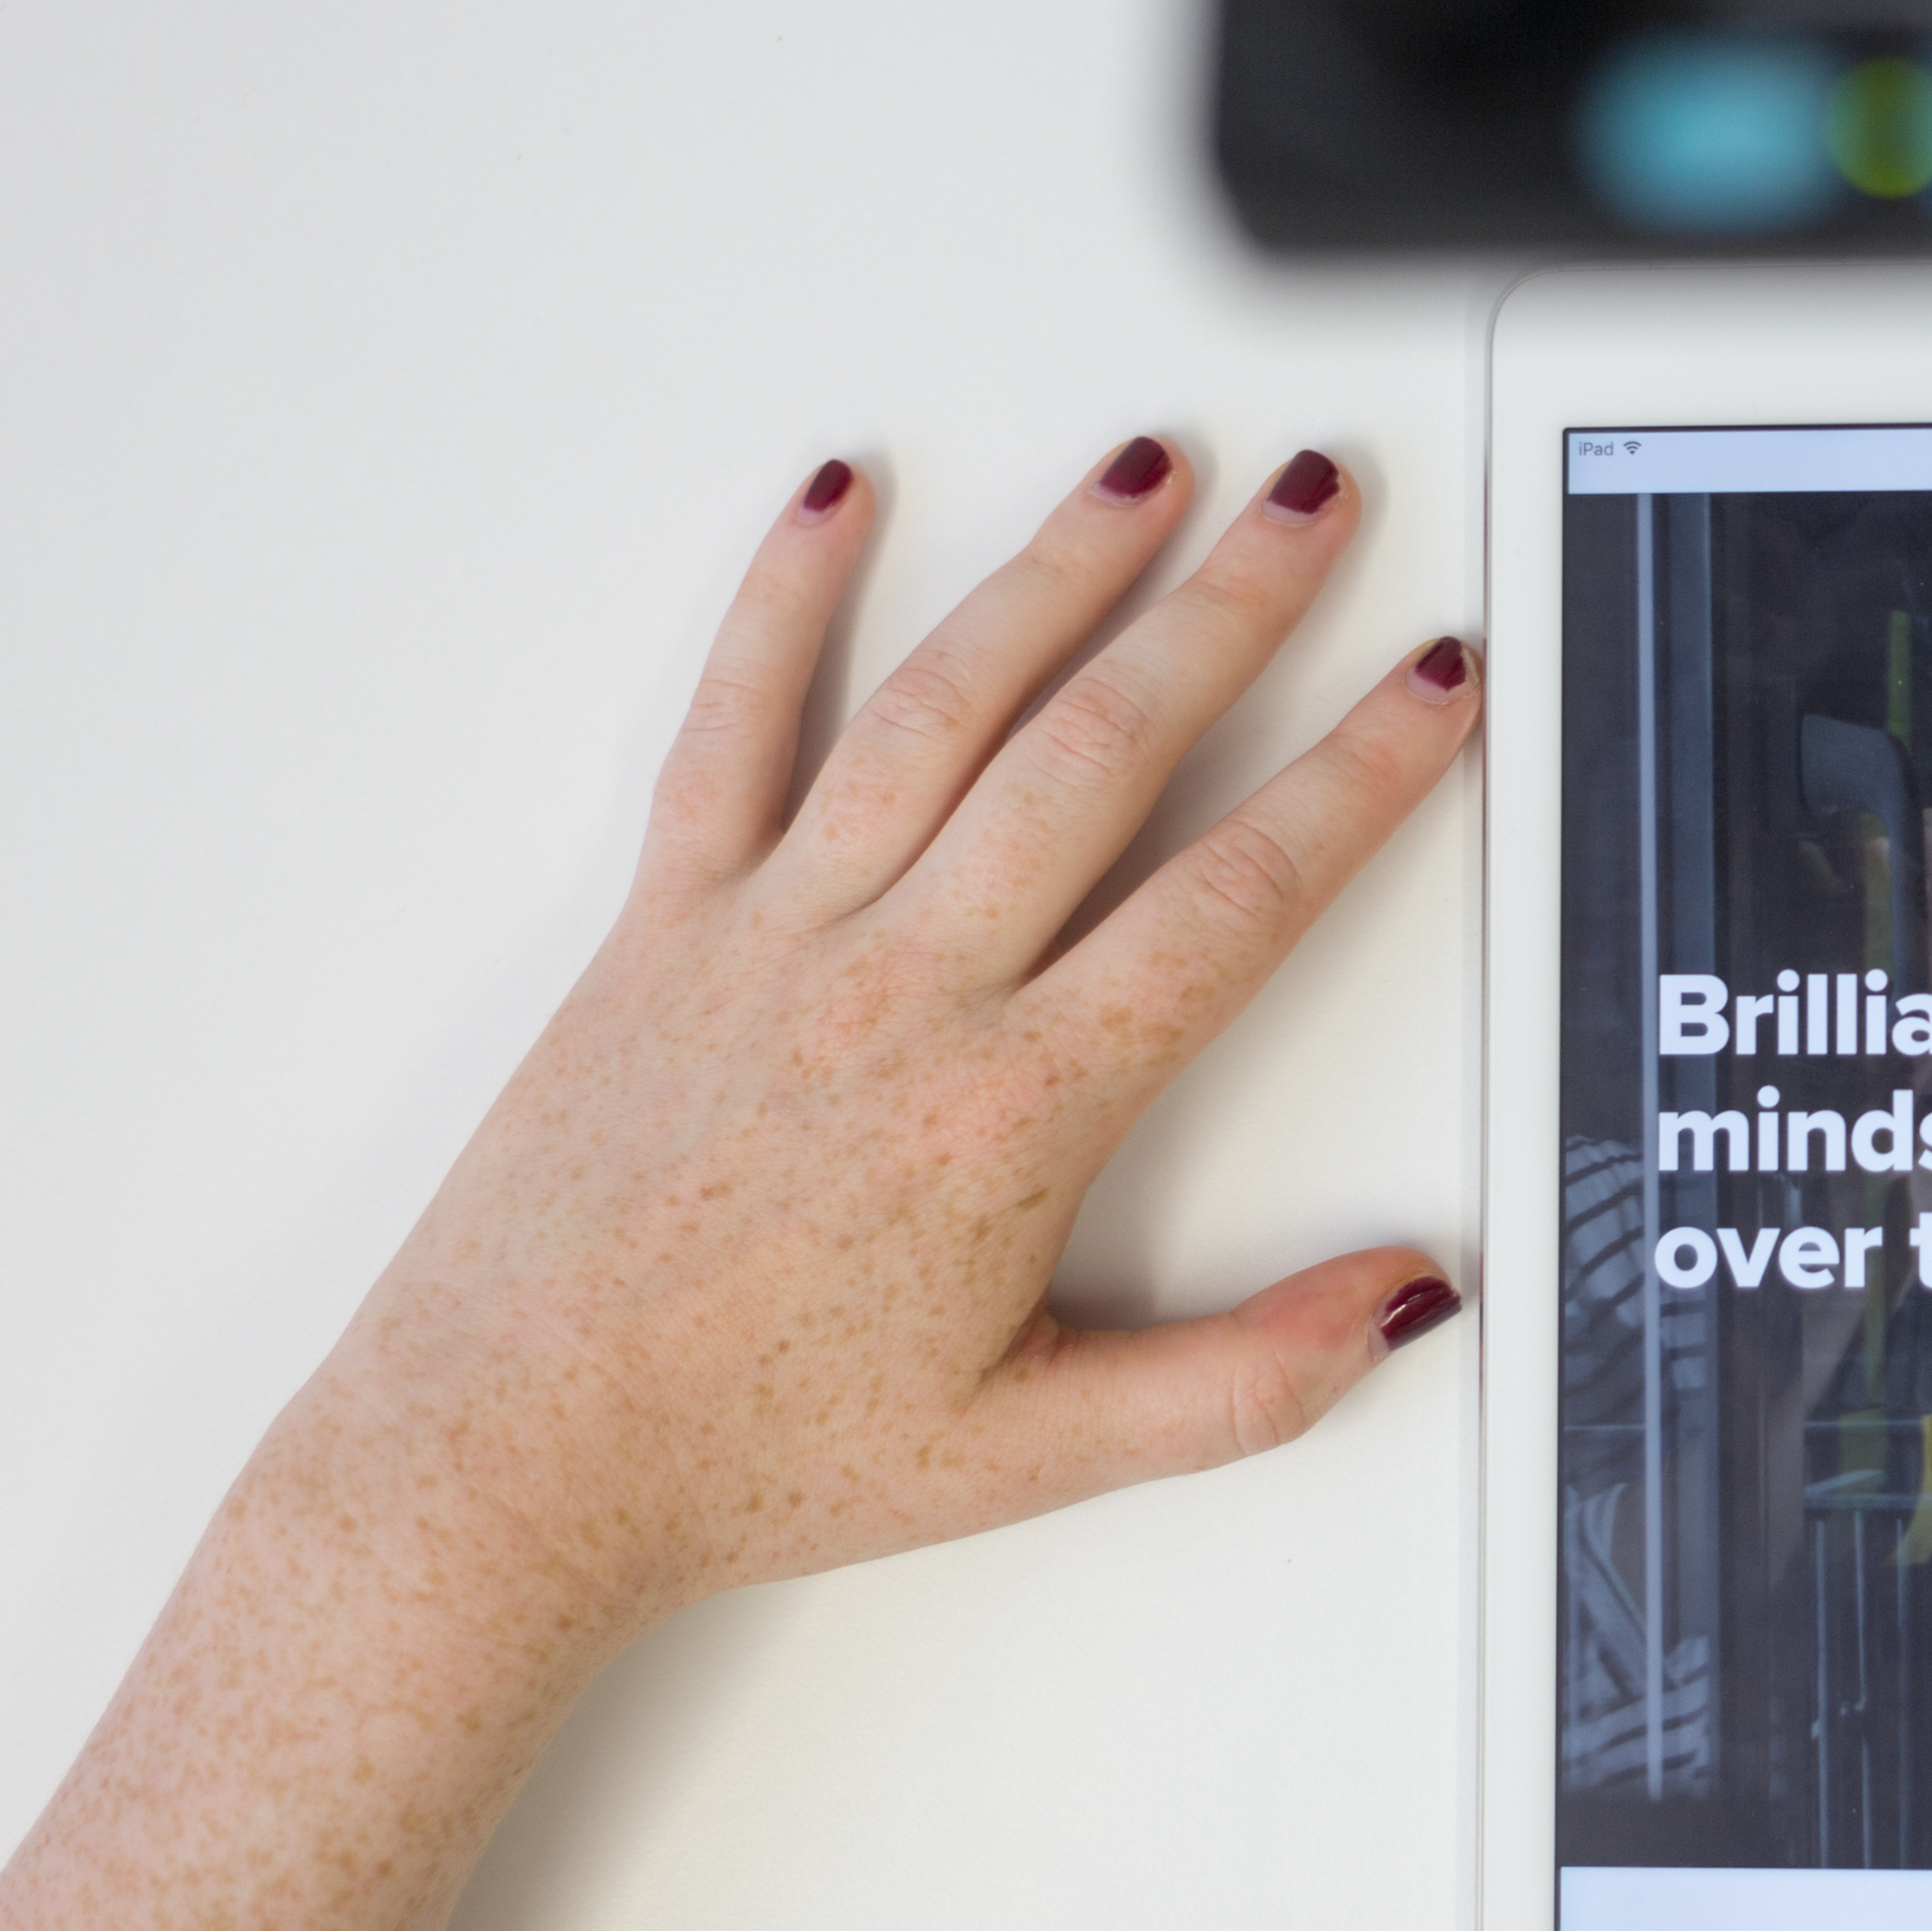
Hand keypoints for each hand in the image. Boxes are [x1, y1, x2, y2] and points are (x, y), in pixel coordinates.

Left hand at [305, 437, 1482, 1632]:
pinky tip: (837, 499)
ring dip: (1057, 569)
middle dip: (1232, 607)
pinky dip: (780, 598)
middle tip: (1319, 504)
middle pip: (1102, 750)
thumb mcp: (1034, 1458)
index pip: (1232, 901)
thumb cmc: (747, 1455)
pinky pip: (729, 726)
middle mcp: (898, 990)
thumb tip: (1404, 1297)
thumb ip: (1245, 1380)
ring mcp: (772, 935)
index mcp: (1010, 1112)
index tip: (1430, 685)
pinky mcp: (660, 922)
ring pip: (943, 706)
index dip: (1355, 778)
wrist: (501, 1462)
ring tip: (1147, 469)